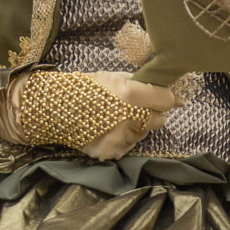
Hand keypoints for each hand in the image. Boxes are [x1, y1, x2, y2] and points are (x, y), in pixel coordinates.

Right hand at [0, 70, 179, 156]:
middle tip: (133, 106)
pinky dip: (124, 138)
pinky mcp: (111, 152)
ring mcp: (120, 139)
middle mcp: (127, 119)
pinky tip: (108, 128)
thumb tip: (175, 94)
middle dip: (151, 112)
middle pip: (159, 119)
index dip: (166, 97)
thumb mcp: (114, 76)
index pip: (166, 100)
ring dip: (136, 125)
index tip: (162, 96)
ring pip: (144, 133)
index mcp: (129, 95)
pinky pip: (129, 145)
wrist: (53, 108)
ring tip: (115, 117)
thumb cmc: (86, 87)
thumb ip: (144, 84)